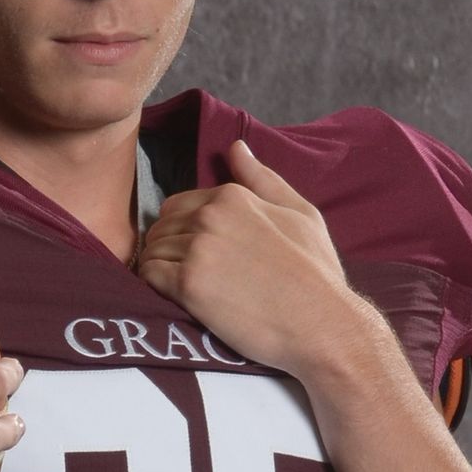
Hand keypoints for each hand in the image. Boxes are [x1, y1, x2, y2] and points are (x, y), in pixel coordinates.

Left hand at [134, 141, 363, 376]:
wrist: (321, 324)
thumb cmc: (317, 272)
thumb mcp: (301, 214)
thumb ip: (263, 180)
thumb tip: (235, 147)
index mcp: (233, 196)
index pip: (178, 206)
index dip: (183, 231)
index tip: (198, 255)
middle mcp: (211, 216)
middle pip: (162, 227)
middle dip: (168, 248)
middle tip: (189, 274)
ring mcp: (198, 249)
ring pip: (153, 250)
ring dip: (161, 268)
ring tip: (185, 288)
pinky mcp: (189, 285)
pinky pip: (150, 275)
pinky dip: (155, 286)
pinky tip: (177, 297)